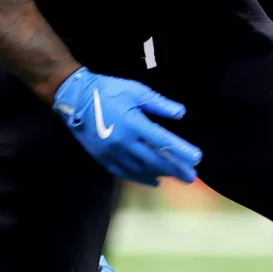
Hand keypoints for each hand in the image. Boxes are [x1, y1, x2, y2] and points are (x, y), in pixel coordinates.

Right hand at [51, 67, 201, 186]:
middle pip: (155, 160)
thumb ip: (159, 104)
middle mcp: (124, 142)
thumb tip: (181, 113)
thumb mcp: (136, 91)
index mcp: (133, 123)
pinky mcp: (104, 159)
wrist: (75, 99)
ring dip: (161, 174)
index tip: (197, 159)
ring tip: (176, 177)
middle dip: (175, 169)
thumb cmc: (108, 91)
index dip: (181, 151)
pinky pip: (126, 173)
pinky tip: (153, 181)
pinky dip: (141, 178)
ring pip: (142, 169)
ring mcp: (113, 153)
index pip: (163, 141)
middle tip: (191, 178)